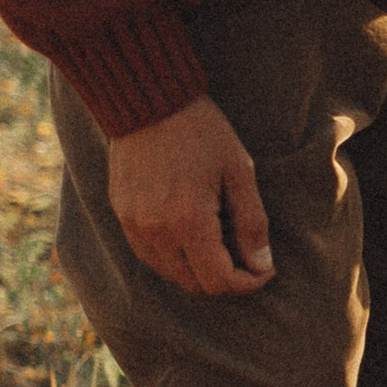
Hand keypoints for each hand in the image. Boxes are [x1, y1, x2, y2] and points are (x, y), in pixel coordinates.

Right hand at [105, 96, 275, 296]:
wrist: (148, 102)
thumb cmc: (201, 132)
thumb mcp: (239, 172)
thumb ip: (251, 222)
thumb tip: (262, 264)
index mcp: (188, 221)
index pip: (218, 281)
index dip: (248, 283)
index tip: (265, 270)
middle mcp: (156, 231)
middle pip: (194, 284)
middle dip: (226, 279)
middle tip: (247, 258)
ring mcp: (134, 226)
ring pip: (170, 274)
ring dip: (199, 270)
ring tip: (221, 244)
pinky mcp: (122, 216)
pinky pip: (149, 256)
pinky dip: (174, 257)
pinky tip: (192, 236)